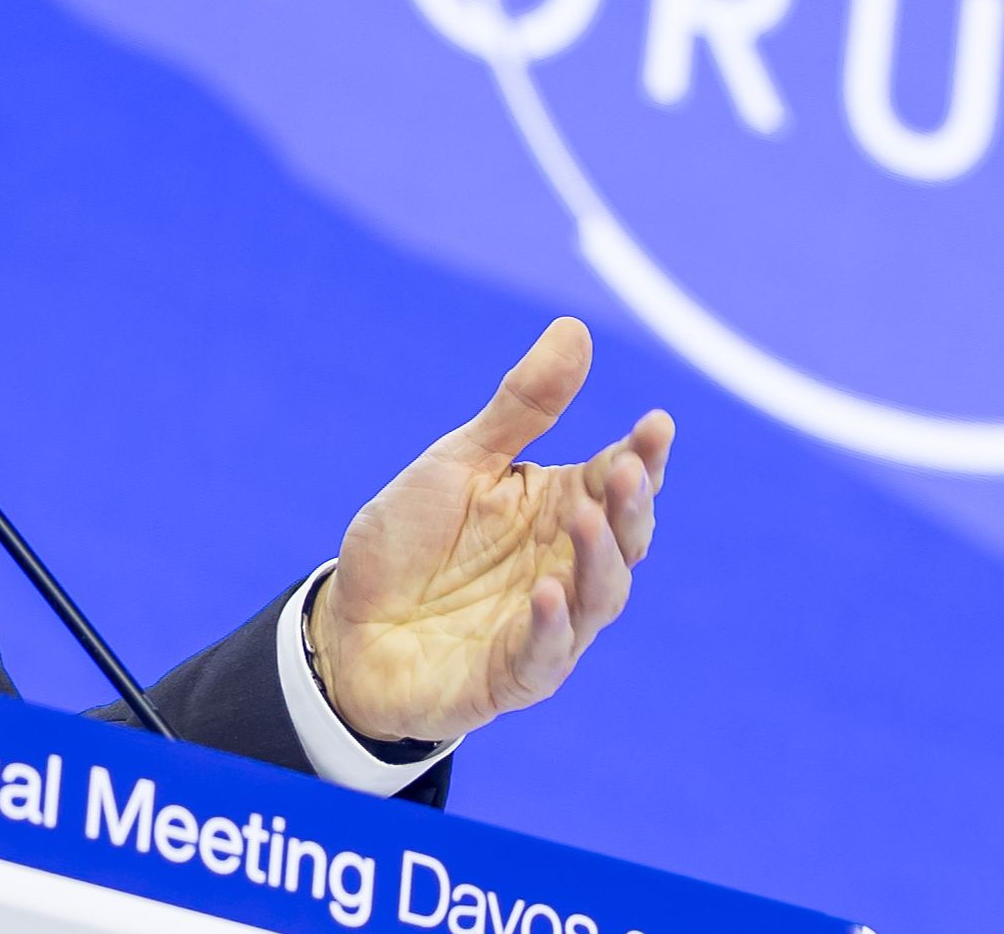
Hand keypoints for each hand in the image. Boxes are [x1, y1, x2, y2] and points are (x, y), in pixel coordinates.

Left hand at [310, 316, 672, 744]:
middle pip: (622, 539)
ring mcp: (545, 626)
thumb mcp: (459, 462)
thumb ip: (521, 408)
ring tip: (589, 520)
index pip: (619, 481)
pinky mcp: (512, 676)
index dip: (644, 455)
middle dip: (633, 506)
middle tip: (631, 470)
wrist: (346, 624)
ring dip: (599, 562)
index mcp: (560, 510)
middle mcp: (565, 567)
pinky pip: (544, 655)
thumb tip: (576, 327)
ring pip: (598, 598)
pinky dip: (549, 627)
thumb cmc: (412, 541)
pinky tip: (545, 593)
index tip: (657, 423)